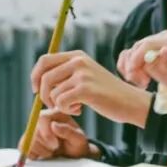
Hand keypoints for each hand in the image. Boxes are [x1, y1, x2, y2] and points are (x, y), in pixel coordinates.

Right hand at [28, 109, 99, 160]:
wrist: (74, 155)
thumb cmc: (78, 145)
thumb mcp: (79, 140)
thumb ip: (68, 132)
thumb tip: (53, 125)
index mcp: (56, 113)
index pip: (42, 118)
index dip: (46, 133)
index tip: (55, 145)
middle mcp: (43, 118)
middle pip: (32, 130)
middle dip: (44, 144)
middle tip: (55, 149)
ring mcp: (34, 128)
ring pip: (27, 139)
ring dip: (40, 150)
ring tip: (51, 152)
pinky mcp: (28, 139)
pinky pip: (22, 147)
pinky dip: (32, 154)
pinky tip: (43, 154)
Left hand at [32, 50, 150, 126]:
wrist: (131, 102)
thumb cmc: (107, 94)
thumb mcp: (86, 76)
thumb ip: (66, 75)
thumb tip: (38, 81)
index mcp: (77, 56)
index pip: (44, 60)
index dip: (35, 76)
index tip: (37, 90)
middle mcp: (79, 61)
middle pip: (44, 77)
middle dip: (44, 95)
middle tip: (55, 105)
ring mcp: (82, 74)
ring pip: (52, 93)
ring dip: (60, 105)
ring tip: (76, 106)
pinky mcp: (85, 89)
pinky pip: (61, 102)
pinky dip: (67, 110)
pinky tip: (80, 109)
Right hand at [118, 30, 166, 97]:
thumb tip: (162, 50)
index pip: (148, 44)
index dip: (136, 59)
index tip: (133, 76)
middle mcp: (163, 37)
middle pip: (137, 47)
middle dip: (134, 67)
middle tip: (143, 84)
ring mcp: (154, 43)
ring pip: (131, 52)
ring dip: (130, 69)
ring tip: (142, 83)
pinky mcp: (147, 51)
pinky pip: (129, 55)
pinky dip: (127, 67)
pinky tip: (135, 79)